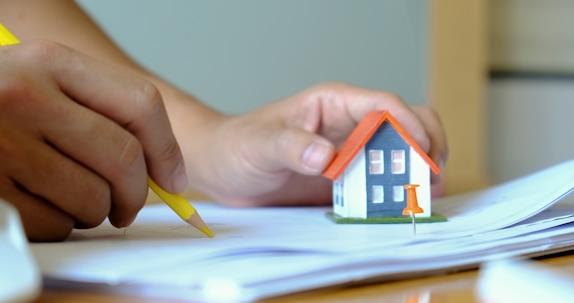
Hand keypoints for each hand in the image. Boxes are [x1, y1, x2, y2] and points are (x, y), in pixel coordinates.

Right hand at [0, 40, 186, 240]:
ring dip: (93, 211)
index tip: (172, 177)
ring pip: (94, 199)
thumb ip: (96, 111)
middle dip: (135, 193)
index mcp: (48, 61)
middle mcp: (24, 95)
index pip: (140, 102)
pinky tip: (34, 203)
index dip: (167, 148)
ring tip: (63, 194)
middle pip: (124, 157)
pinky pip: (57, 225)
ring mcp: (0, 142)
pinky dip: (58, 225)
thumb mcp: (37, 83)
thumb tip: (163, 166)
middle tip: (126, 205)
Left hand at [186, 82, 446, 205]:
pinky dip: (394, 195)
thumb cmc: (238, 145)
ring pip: (400, 156)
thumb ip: (291, 146)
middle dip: (426, 148)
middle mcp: (349, 126)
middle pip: (406, 126)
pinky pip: (380, 185)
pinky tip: (393, 210)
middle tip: (429, 179)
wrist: (223, 170)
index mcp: (334, 104)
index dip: (410, 124)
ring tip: (417, 198)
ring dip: (414, 174)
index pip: (384, 105)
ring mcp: (351, 154)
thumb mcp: (260, 144)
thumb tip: (326, 156)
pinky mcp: (345, 181)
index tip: (422, 150)